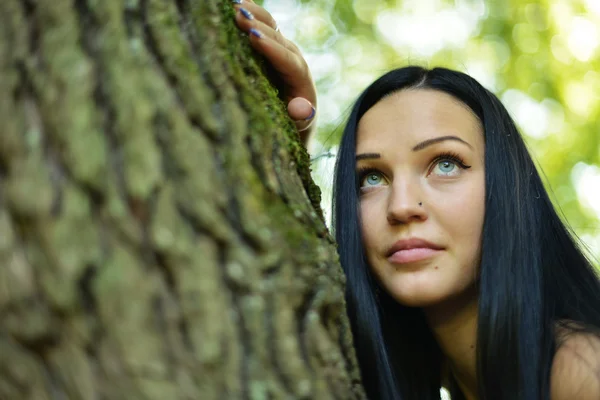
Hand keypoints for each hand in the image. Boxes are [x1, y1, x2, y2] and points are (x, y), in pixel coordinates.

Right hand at [233, 0, 316, 144]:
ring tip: (235, 5)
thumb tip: (301, 109)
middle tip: (239, 16)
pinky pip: (262, 25)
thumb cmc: (295, 123)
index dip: (271, 49)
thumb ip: (301, 116)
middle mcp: (292, 57)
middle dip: (259, 27)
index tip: (254, 38)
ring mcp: (282, 48)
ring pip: (270, 26)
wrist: (297, 116)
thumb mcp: (299, 124)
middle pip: (278, 38)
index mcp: (300, 76)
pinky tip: (236, 2)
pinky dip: (251, 12)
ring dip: (254, 14)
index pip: (287, 60)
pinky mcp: (272, 45)